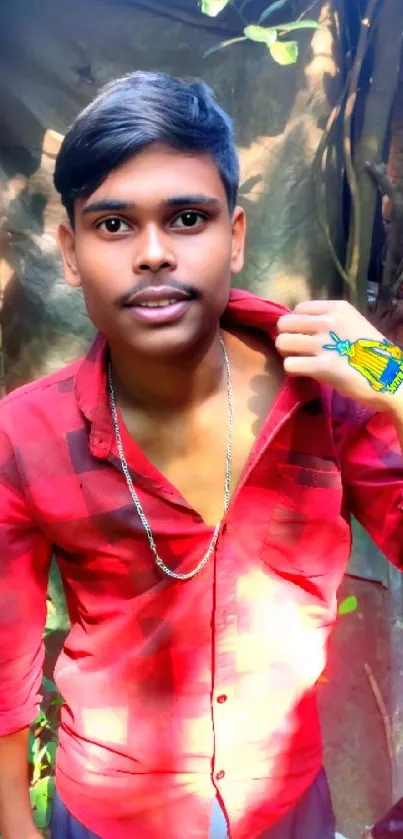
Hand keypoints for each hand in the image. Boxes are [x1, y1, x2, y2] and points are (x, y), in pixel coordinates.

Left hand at [276, 299, 402, 413]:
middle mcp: (329, 321)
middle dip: (287, 337)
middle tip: (298, 350)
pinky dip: (293, 370)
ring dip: (288, 354)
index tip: (305, 336)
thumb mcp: (353, 324)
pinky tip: (305, 372)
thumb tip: (298, 324)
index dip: (297, 324)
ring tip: (301, 361)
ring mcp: (326, 343)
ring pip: (283, 342)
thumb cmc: (371, 353)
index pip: (298, 308)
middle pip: (285, 324)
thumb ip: (329, 320)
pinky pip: (290, 364)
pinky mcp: (323, 367)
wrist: (390, 378)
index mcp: (338, 308)